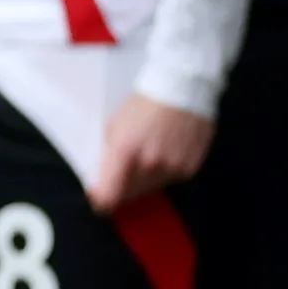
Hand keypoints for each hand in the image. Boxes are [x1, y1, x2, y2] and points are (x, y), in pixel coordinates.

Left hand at [89, 94, 211, 210]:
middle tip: (121, 172)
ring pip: (150, 189)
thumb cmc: (143, 103)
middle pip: (129, 195)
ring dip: (143, 180)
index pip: (109, 195)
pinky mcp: (190, 168)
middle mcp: (149, 164)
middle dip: (121, 188)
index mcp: (125, 150)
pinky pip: (170, 180)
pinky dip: (163, 173)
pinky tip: (163, 153)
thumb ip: (109, 155)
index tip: (97, 197)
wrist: (182, 88)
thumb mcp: (115, 125)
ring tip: (146, 155)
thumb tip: (102, 179)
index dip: (100, 201)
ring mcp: (172, 168)